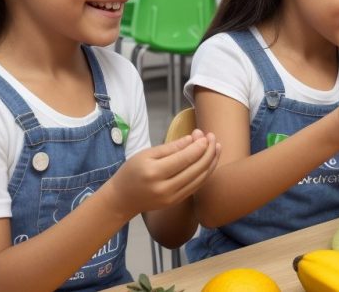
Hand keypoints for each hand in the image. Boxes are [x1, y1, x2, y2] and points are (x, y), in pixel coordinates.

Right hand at [102, 130, 220, 216]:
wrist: (122, 199)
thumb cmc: (131, 172)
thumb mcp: (145, 155)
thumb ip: (170, 148)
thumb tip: (192, 139)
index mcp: (154, 173)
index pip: (184, 159)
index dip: (199, 147)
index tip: (206, 135)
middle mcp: (165, 188)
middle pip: (195, 169)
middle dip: (208, 152)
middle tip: (213, 137)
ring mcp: (172, 197)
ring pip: (200, 179)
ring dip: (211, 162)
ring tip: (216, 147)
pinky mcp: (177, 202)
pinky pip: (196, 186)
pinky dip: (206, 173)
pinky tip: (210, 161)